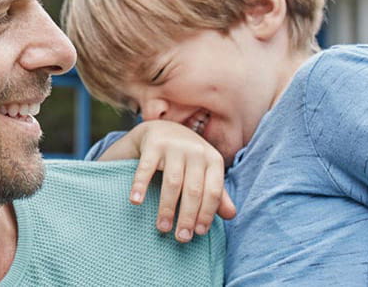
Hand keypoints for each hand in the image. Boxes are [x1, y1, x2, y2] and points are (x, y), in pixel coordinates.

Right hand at [100, 120, 235, 241]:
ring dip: (167, 208)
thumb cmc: (189, 159)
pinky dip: (140, 185)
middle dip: (187, 216)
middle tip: (181, 238)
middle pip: (194, 190)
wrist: (164, 129)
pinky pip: (146, 168)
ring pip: (173, 183)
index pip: (213, 191)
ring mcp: (174, 146)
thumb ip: (217, 193)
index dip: (207, 214)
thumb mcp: (206, 172)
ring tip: (162, 228)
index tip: (198, 234)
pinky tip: (135, 202)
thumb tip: (232, 215)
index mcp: (213, 159)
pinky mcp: (153, 144)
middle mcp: (196, 151)